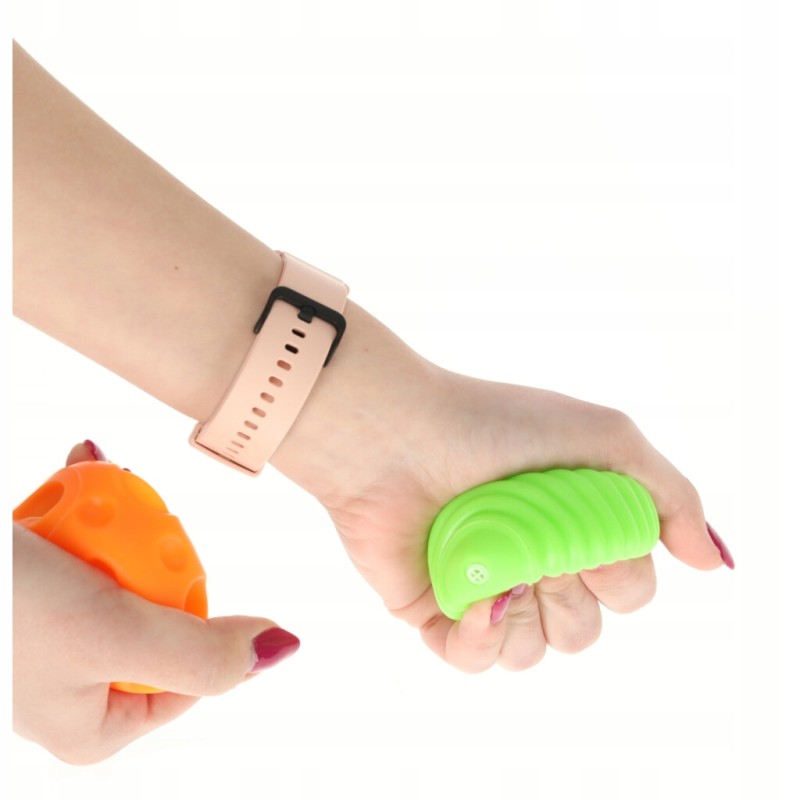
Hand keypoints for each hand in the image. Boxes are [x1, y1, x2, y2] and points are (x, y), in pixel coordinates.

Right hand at [13, 442, 299, 763]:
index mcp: (94, 726)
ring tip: (93, 480)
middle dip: (143, 552)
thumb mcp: (113, 634)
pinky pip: (76, 546)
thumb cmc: (2, 615)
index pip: (187, 674)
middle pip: (151, 614)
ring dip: (112, 519)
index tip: (169, 567)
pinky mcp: (26, 591)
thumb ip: (201, 650)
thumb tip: (282, 650)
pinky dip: (79, 505)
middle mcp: (72, 688)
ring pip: (115, 571)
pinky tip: (77, 465)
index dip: (196, 613)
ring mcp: (46, 638)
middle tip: (125, 520)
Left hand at [282, 357, 731, 673]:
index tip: (591, 534)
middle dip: (574, 599)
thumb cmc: (497, 425)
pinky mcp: (436, 608)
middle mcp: (532, 558)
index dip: (621, 575)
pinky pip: (477, 660)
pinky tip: (478, 598)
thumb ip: (670, 498)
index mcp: (574, 524)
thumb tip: (711, 562)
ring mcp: (483, 584)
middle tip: (543, 549)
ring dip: (531, 620)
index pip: (629, 588)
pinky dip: (483, 638)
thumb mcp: (606, 439)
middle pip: (585, 628)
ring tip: (504, 568)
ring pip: (535, 652)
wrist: (397, 433)